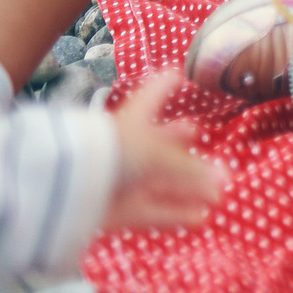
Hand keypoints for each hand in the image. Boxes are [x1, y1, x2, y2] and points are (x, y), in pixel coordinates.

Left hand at [103, 69, 226, 232]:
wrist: (68, 185)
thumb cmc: (114, 151)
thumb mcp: (157, 153)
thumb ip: (192, 169)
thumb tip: (225, 180)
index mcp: (135, 119)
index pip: (154, 93)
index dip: (168, 82)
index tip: (179, 74)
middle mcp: (128, 146)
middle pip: (159, 141)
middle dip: (181, 141)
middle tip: (199, 136)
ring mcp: (121, 177)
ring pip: (160, 181)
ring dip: (188, 188)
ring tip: (217, 193)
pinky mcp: (117, 207)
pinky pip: (151, 210)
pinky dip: (175, 214)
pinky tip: (199, 218)